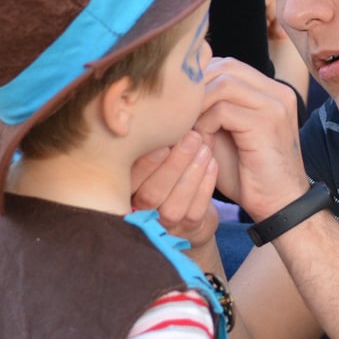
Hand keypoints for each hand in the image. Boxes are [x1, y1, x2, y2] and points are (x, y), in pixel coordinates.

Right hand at [131, 130, 219, 250]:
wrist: (187, 207)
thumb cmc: (166, 172)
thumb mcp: (153, 157)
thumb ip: (151, 142)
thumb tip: (162, 109)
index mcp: (125, 192)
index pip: (129, 179)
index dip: (146, 162)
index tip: (164, 141)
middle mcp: (141, 212)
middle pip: (152, 193)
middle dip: (175, 163)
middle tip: (193, 136)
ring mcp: (165, 224)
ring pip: (175, 204)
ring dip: (192, 173)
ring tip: (205, 147)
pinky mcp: (188, 229)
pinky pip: (196, 210)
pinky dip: (206, 185)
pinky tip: (213, 163)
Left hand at [196, 58, 309, 220]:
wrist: (279, 206)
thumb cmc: (249, 174)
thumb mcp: (225, 134)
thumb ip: (209, 109)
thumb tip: (175, 92)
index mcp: (270, 90)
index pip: (227, 64)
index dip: (200, 81)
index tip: (183, 105)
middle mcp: (278, 91)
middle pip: (224, 66)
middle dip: (197, 89)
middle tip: (180, 115)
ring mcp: (276, 104)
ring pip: (223, 82)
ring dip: (199, 105)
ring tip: (190, 129)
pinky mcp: (267, 122)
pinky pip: (223, 108)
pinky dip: (205, 122)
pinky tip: (202, 141)